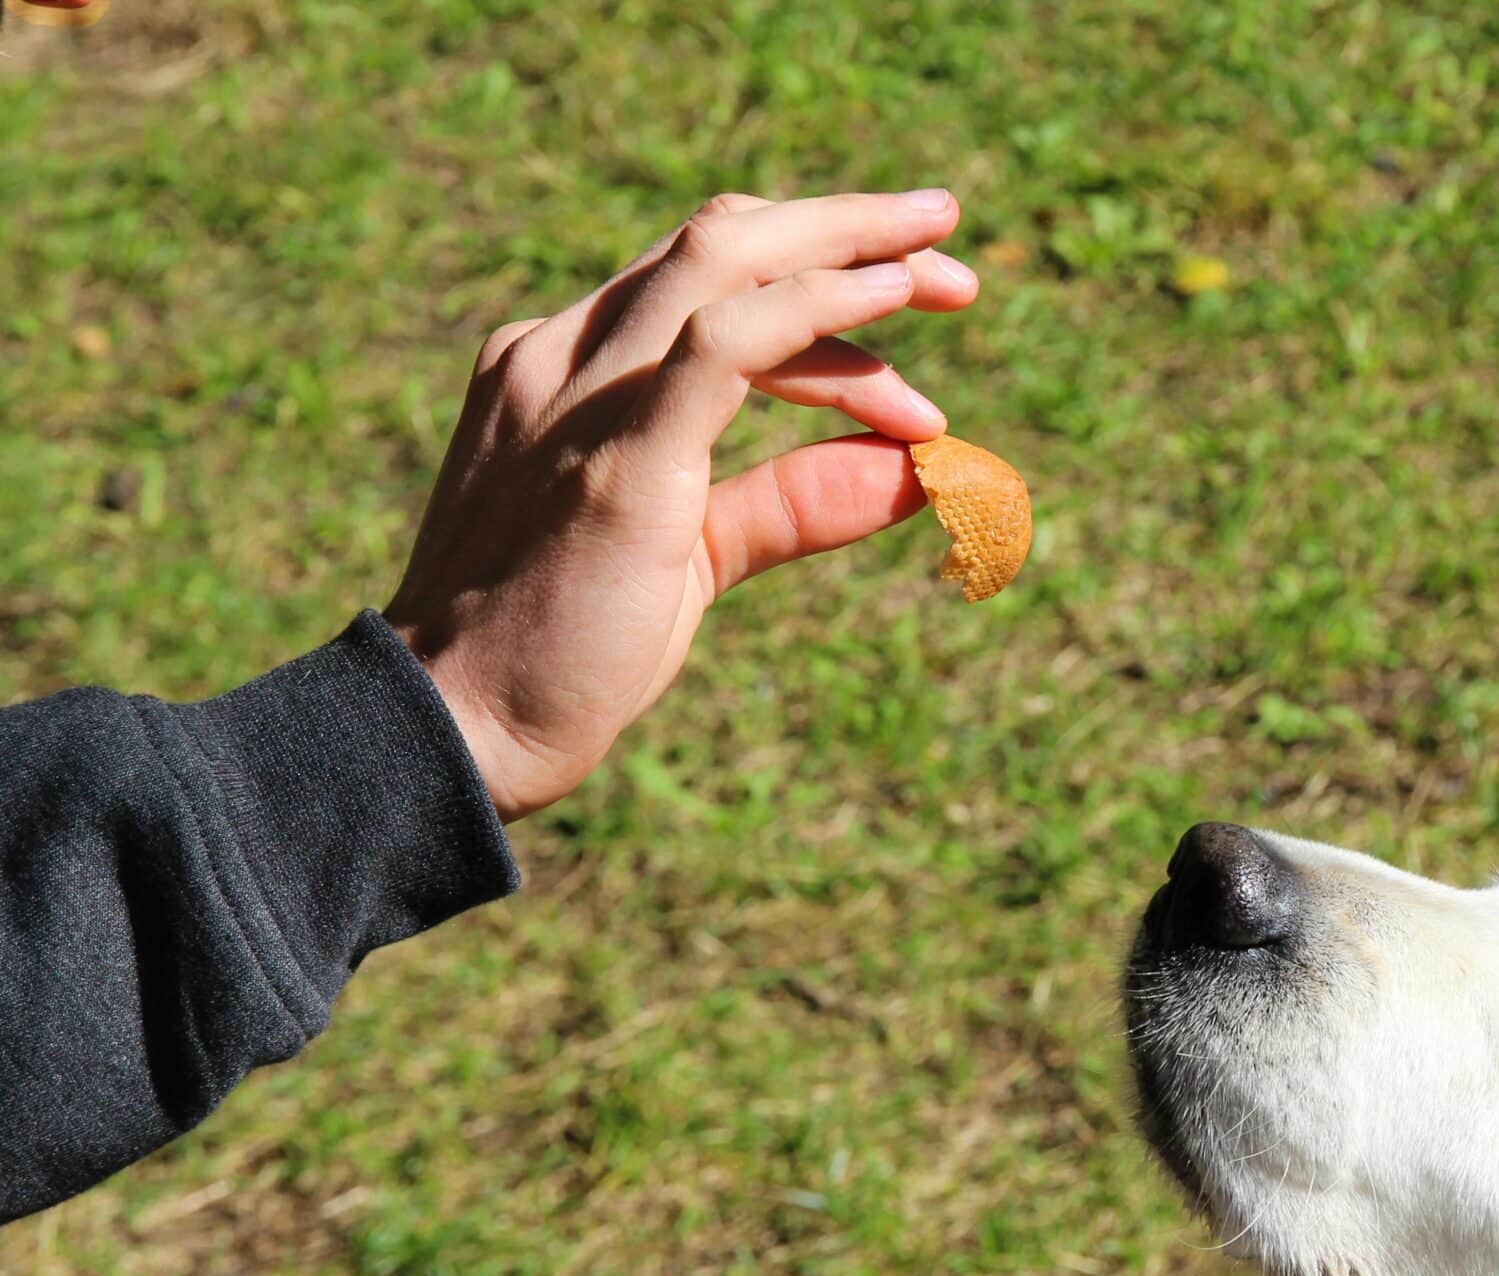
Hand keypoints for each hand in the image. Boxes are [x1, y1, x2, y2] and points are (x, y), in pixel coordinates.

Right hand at [385, 190, 976, 820]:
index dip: (814, 271)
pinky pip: (731, 340)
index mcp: (563, 368)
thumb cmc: (562, 655)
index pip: (701, 277)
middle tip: (954, 262)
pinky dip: (822, 310)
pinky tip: (891, 312)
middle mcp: (562, 355)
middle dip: (848, 233)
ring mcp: (580, 395)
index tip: (908, 305)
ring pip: (728, 260)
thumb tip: (915, 476)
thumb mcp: (694, 555)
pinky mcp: (621, 457)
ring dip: (853, 256)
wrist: (456, 731)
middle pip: (723, 240)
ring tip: (950, 280)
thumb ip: (791, 504)